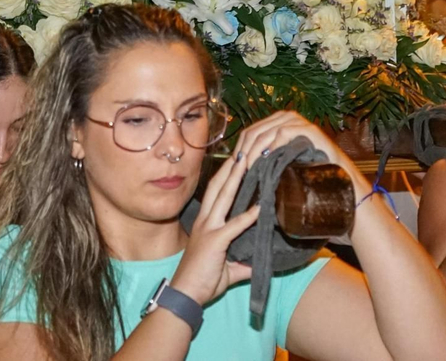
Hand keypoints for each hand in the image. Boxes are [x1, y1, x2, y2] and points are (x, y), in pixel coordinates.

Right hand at [168, 148, 259, 305]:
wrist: (184, 296)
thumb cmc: (201, 282)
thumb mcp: (226, 269)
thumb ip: (242, 263)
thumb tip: (259, 262)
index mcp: (206, 223)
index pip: (216, 192)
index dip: (226, 175)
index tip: (238, 160)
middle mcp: (206, 221)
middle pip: (218, 186)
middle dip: (231, 167)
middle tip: (244, 149)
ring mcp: (209, 229)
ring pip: (224, 196)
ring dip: (237, 178)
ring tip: (248, 161)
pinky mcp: (215, 241)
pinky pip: (235, 224)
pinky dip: (249, 215)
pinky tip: (261, 206)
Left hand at [230, 110, 363, 194]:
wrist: (337, 179)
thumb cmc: (306, 172)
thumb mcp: (280, 160)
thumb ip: (263, 154)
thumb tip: (237, 161)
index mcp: (277, 121)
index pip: (249, 131)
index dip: (239, 148)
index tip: (234, 166)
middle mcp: (287, 117)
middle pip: (255, 131)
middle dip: (244, 151)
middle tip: (239, 169)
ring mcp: (299, 122)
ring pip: (266, 133)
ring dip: (255, 151)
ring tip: (249, 168)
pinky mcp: (309, 130)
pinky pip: (284, 134)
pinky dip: (273, 146)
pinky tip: (266, 160)